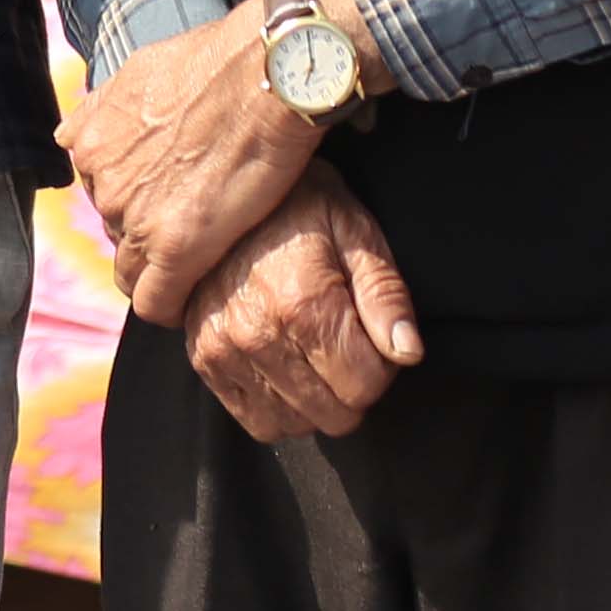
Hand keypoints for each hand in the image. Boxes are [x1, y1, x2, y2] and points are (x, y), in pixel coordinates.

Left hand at [63, 0, 364, 326]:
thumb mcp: (138, 71)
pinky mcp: (172, 246)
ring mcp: (131, 215)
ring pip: (132, 267)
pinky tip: (190, 302)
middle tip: (192, 227)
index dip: (135, 203)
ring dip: (161, 268)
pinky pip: (153, 300)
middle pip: (117, 229)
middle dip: (148, 232)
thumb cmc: (219, 63)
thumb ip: (105, 108)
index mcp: (90, 141)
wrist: (266, 75)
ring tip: (202, 261)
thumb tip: (81, 126)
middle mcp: (101, 180)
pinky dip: (169, 306)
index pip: (101, 194)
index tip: (163, 207)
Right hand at [180, 170, 422, 442]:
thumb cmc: (299, 207)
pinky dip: (277, 405)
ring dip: (313, 400)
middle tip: (341, 343)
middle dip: (350, 387)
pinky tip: (283, 367)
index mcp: (304, 303)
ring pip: (295, 423)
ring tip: (310, 352)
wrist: (219, 187)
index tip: (368, 335)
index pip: (365, 387)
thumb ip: (385, 295)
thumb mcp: (356, 231)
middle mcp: (257, 333)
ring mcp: (223, 349)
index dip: (381, 366)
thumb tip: (408, 352)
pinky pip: (253, 420)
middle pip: (333, 414)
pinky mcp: (202, 357)